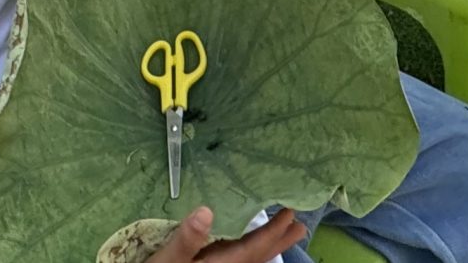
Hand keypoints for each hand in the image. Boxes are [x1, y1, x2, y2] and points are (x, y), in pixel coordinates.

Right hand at [152, 208, 307, 261]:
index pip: (252, 248)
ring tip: (284, 233)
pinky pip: (238, 260)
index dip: (273, 232)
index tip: (290, 213)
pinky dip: (250, 251)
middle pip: (257, 256)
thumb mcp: (166, 260)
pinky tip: (246, 245)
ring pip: (250, 260)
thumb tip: (206, 210)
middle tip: (300, 226)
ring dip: (267, 246)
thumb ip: (186, 239)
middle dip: (278, 241)